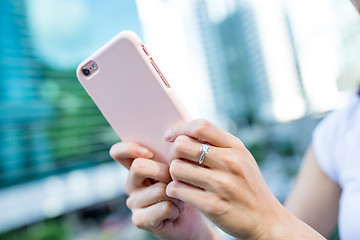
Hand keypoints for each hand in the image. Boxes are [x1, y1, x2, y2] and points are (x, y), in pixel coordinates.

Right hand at [110, 142, 222, 239]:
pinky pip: (164, 207)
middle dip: (165, 172)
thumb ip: (174, 150)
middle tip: (177, 180)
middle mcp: (130, 183)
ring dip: (177, 193)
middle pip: (139, 167)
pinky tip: (176, 212)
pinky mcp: (139, 220)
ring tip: (180, 198)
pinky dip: (176, 208)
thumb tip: (178, 135)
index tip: (149, 152)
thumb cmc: (186, 186)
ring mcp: (133, 203)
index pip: (118, 152)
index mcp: (136, 166)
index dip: (129, 148)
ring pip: (158, 188)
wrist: (191, 217)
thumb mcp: (181, 165)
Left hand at [164, 119, 324, 239]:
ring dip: (173, 175)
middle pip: (182, 145)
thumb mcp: (241, 160)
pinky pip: (177, 190)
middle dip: (174, 153)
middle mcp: (230, 162)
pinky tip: (181, 194)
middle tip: (178, 163)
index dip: (179, 128)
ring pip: (176, 168)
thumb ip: (218, 145)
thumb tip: (185, 133)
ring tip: (181, 180)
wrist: (267, 221)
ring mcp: (221, 184)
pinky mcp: (213, 205)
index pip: (201, 126)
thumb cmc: (248, 187)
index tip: (169, 137)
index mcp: (236, 147)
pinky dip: (174, 191)